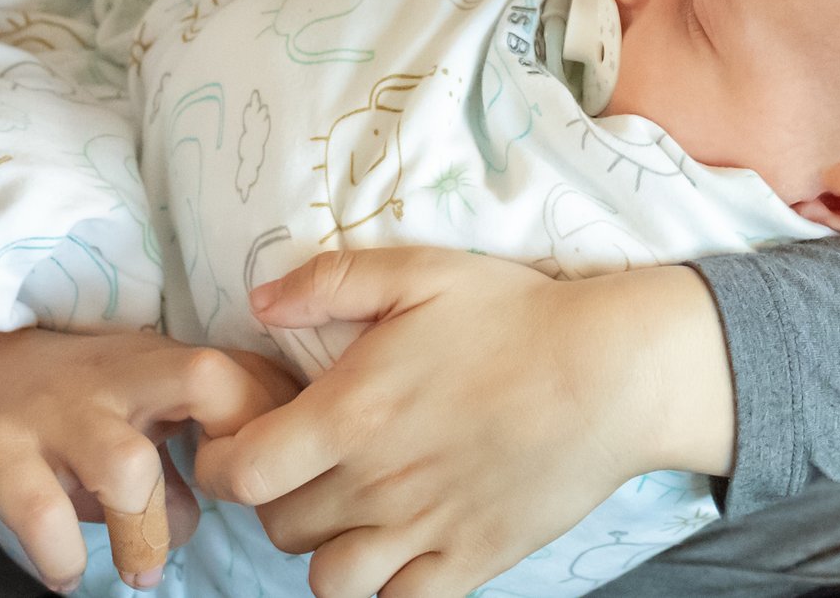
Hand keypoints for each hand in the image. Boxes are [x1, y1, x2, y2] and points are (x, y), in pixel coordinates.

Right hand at [0, 329, 298, 590]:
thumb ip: (169, 457)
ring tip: (142, 572)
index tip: (275, 474)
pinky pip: (42, 514)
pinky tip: (67, 570)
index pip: (244, 369)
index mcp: (153, 362)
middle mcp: (113, 378)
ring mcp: (53, 413)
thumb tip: (205, 517)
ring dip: (146, 532)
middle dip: (237, 441)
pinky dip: (64, 555)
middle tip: (234, 501)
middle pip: (205, 379)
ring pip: (127, 465)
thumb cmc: (44, 399)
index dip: (276, 418)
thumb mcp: (117, 408)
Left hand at [194, 249, 734, 597]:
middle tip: (310, 462)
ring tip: (356, 508)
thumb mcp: (422, 273)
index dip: (224, 462)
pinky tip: (405, 542)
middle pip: (279, 526)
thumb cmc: (518, 315)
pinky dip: (389, 584)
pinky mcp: (471, 560)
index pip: (241, 474)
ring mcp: (425, 530)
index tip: (244, 441)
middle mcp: (377, 485)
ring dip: (329, 546)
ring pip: (330, 579)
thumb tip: (259, 301)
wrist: (615, 372)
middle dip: (280, 496)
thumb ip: (331, 282)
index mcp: (351, 416)